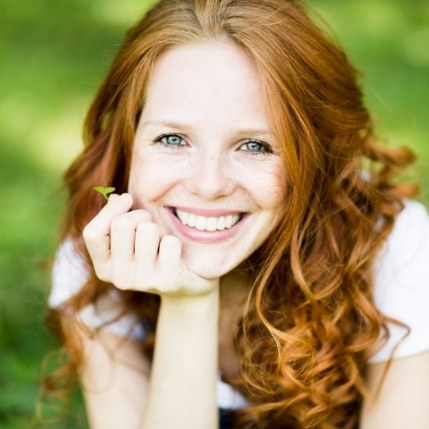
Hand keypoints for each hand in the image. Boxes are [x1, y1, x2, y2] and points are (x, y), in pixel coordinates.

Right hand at [83, 193, 218, 296]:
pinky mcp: (167, 283)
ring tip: (162, 242)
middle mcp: (119, 279)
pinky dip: (175, 241)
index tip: (128, 198)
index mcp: (103, 268)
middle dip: (140, 216)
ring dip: (159, 229)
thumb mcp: (131, 237)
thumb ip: (118, 218)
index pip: (92, 233)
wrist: (185, 284)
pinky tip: (174, 254)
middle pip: (122, 224)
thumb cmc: (154, 252)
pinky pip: (170, 242)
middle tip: (151, 227)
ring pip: (147, 229)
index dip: (110, 209)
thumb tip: (115, 197)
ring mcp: (143, 283)